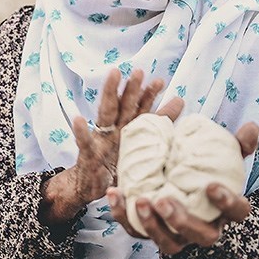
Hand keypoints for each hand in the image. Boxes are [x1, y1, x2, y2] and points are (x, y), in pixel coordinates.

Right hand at [41, 68, 183, 223]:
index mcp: (126, 131)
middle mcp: (113, 131)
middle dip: (131, 89)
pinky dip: (80, 131)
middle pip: (123, 106)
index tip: (160, 82)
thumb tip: (180, 100)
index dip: (148, 96)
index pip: (138, 110)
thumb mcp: (139, 149)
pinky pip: (84, 142)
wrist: (88, 186)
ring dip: (110, 94)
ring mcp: (100, 140)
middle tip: (140, 72)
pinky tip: (78, 119)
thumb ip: (158, 125)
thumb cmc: (115, 167)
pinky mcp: (88, 155)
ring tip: (114, 77)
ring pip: (106, 114)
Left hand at [106, 122, 258, 254]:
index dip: (228, 203)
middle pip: (200, 235)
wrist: (173, 185)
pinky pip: (134, 231)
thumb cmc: (201, 173)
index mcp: (223, 209)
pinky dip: (122, 214)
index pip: (237, 213)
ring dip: (152, 225)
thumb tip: (251, 126)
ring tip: (140, 201)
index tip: (211, 185)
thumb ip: (235, 145)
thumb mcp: (218, 158)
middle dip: (182, 220)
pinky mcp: (148, 232)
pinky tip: (115, 192)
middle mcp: (201, 227)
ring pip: (168, 243)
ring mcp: (175, 234)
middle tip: (163, 200)